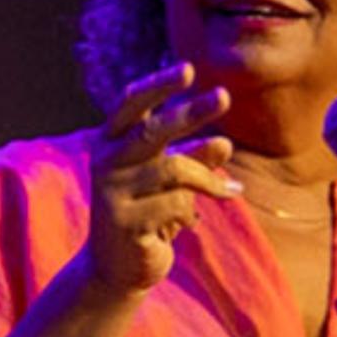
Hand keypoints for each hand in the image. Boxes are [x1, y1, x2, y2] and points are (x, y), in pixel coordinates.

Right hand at [79, 68, 235, 304]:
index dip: (158, 85)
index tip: (190, 69)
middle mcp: (106, 162)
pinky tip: (189, 224)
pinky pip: (176, 205)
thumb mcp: (173, 181)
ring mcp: (110, 192)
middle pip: (152, 131)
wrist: (117, 267)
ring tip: (231, 191)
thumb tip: (223, 144)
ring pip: (174, 170)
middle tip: (224, 96)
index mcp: (112, 142)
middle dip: (190, 113)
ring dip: (208, 181)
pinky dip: (193, 212)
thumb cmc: (148, 213)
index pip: (131, 105)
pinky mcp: (122, 221)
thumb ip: (194, 160)